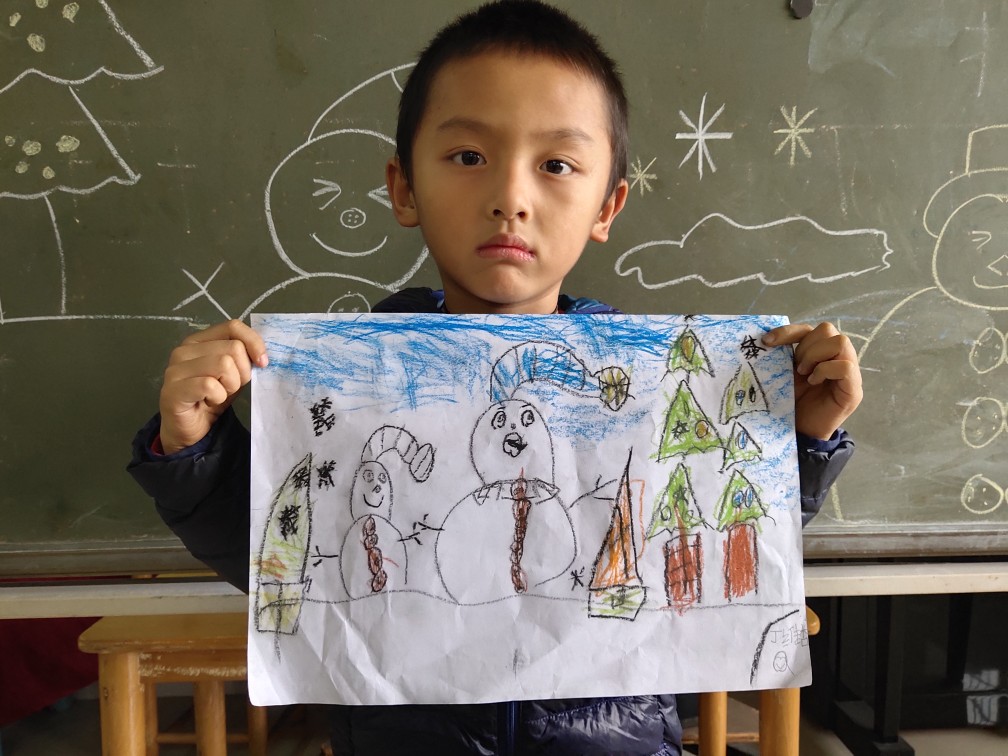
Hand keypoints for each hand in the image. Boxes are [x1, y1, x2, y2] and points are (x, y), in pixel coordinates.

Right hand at [158, 319, 267, 453]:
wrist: (190, 429)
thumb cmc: (212, 398)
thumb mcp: (234, 374)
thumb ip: (244, 358)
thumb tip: (262, 354)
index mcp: (198, 341)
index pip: (232, 326)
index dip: (253, 342)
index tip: (263, 363)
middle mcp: (184, 350)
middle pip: (233, 348)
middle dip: (242, 372)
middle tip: (230, 388)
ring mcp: (175, 369)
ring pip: (224, 364)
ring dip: (230, 386)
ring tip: (219, 395)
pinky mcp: (173, 390)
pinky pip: (210, 385)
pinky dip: (218, 397)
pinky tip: (209, 402)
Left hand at [763, 322, 861, 440]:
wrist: (800, 431)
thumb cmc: (792, 402)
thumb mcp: (785, 374)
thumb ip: (784, 355)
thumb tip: (765, 337)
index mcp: (820, 352)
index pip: (810, 329)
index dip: (789, 331)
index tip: (766, 342)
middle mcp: (837, 358)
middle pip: (827, 329)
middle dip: (806, 347)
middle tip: (797, 368)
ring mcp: (849, 372)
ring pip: (841, 342)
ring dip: (816, 356)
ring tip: (805, 374)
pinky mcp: (854, 389)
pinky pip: (846, 366)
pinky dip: (826, 371)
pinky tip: (814, 382)